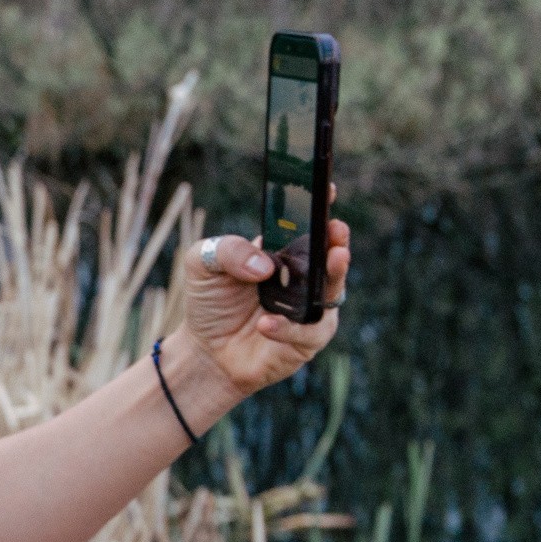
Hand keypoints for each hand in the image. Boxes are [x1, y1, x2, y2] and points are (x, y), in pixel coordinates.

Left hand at [185, 205, 351, 397]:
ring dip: (335, 275)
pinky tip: (265, 323)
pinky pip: (307, 332)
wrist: (205, 351)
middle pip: (330, 254)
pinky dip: (288, 327)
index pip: (305, 225)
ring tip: (333, 259)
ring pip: (332, 292)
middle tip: (336, 228)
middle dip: (337, 240)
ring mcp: (309, 308)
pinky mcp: (306, 340)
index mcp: (282, 252)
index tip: (327, 190)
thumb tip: (264, 265)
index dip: (319, 207)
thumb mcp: (202, 264)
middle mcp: (303, 277)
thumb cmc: (210, 303)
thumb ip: (227, 250)